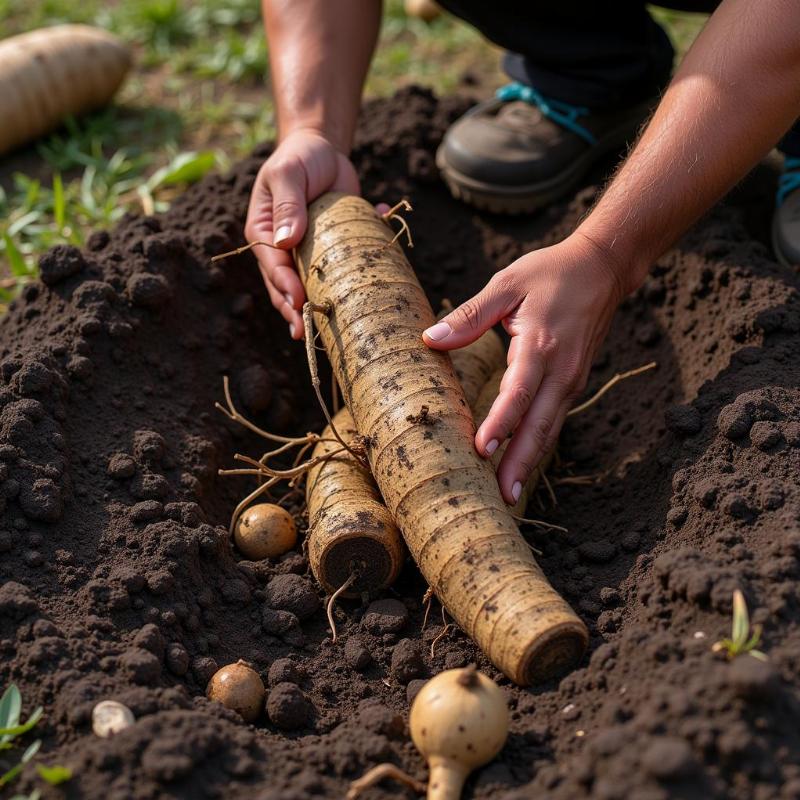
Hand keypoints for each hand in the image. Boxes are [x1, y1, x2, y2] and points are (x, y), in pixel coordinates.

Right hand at [245, 129, 359, 338]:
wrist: (322, 148)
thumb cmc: (299, 159)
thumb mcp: (289, 174)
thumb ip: (288, 204)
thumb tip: (285, 240)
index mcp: (265, 233)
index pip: (272, 265)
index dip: (284, 287)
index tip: (298, 303)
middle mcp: (284, 248)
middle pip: (288, 286)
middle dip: (297, 311)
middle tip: (308, 333)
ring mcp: (309, 253)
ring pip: (315, 286)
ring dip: (325, 305)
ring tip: (335, 327)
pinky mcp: (334, 251)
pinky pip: (344, 267)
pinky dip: (362, 270)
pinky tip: (381, 264)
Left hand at [422, 233, 624, 504]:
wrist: (602, 269)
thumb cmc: (550, 273)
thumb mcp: (507, 283)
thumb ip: (470, 315)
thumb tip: (431, 338)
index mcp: (541, 345)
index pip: (518, 392)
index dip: (501, 423)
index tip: (483, 450)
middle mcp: (561, 370)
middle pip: (539, 425)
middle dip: (519, 462)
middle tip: (501, 497)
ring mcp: (572, 380)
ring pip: (549, 429)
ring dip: (530, 461)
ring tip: (509, 493)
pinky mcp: (573, 383)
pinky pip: (554, 420)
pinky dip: (538, 445)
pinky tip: (523, 463)